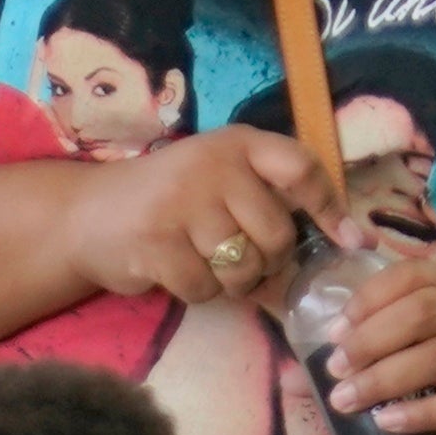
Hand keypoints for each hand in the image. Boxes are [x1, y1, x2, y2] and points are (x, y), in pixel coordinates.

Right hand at [49, 123, 343, 310]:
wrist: (86, 214)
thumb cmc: (169, 202)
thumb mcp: (219, 182)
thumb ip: (270, 202)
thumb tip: (347, 246)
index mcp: (236, 143)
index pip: (300, 167)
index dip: (331, 206)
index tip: (349, 240)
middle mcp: (213, 165)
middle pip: (277, 235)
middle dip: (268, 260)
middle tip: (241, 257)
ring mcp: (183, 203)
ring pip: (244, 268)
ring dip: (232, 281)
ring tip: (204, 260)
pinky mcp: (158, 242)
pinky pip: (206, 288)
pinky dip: (198, 291)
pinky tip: (176, 269)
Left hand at [316, 238, 435, 434]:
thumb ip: (402, 316)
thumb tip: (326, 344)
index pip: (414, 276)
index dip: (371, 297)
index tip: (338, 326)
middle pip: (423, 313)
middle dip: (373, 339)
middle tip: (336, 366)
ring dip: (388, 378)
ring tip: (347, 398)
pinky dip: (423, 414)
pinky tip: (389, 422)